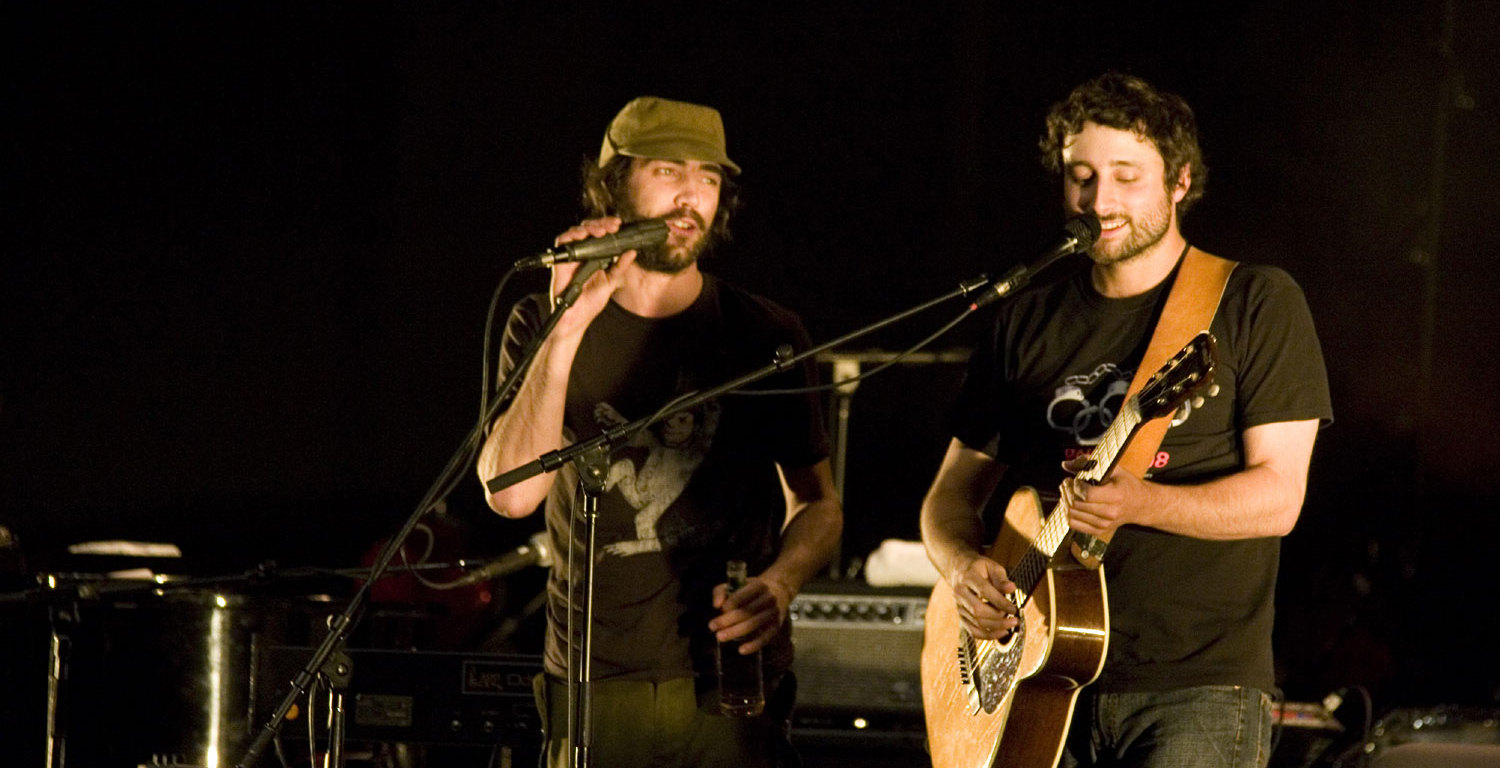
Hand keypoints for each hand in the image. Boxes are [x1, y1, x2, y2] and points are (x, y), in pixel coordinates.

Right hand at [548, 217, 636, 336]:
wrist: (578, 316)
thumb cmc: (591, 300)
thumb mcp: (611, 281)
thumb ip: (620, 267)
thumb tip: (631, 252)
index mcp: (595, 256)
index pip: (600, 234)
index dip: (607, 226)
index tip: (618, 225)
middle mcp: (583, 253)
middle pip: (588, 229)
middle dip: (600, 224)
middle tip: (611, 227)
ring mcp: (571, 256)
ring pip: (575, 232)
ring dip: (588, 228)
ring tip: (599, 232)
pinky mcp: (561, 261)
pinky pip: (561, 242)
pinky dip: (570, 236)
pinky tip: (581, 236)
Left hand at [709, 574, 791, 654]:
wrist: (779, 591)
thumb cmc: (751, 589)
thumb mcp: (737, 584)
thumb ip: (721, 592)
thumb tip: (716, 606)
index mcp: (758, 586)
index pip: (741, 596)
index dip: (729, 605)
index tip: (719, 610)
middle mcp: (768, 598)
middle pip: (746, 612)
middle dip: (727, 621)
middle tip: (712, 627)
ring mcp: (774, 613)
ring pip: (753, 625)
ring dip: (735, 632)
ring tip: (720, 637)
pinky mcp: (776, 626)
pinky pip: (765, 638)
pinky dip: (754, 645)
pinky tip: (741, 650)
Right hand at [950, 554, 1019, 639]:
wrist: (959, 571)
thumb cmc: (979, 569)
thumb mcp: (991, 566)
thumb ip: (1001, 578)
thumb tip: (1011, 589)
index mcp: (968, 577)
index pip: (984, 591)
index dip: (1000, 602)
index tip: (1014, 609)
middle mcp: (960, 592)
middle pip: (978, 610)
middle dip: (999, 619)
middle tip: (1014, 620)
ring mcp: (959, 606)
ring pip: (976, 622)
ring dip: (996, 628)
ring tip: (1010, 625)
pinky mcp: (961, 616)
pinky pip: (973, 631)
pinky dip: (988, 635)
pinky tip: (1001, 632)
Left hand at [1059, 454, 1148, 535]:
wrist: (1140, 505)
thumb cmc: (1126, 484)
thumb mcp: (1114, 469)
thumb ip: (1089, 463)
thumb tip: (1066, 465)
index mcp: (1116, 496)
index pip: (1087, 494)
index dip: (1076, 485)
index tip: (1077, 479)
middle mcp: (1110, 513)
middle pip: (1076, 504)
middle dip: (1067, 490)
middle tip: (1068, 482)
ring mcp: (1104, 525)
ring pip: (1071, 514)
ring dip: (1066, 500)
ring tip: (1069, 491)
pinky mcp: (1098, 531)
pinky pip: (1072, 523)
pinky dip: (1068, 512)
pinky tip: (1072, 503)